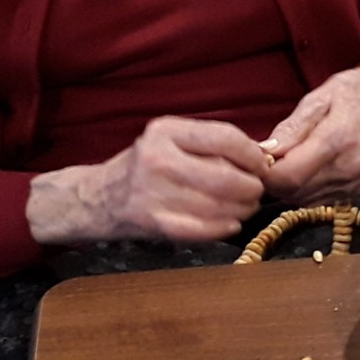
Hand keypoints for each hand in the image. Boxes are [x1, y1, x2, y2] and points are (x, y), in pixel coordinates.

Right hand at [28, 117, 266, 244]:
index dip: (253, 155)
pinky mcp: (154, 222)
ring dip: (242, 209)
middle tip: (256, 191)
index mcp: (165, 131)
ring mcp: (154, 193)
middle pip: (227, 176)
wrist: (96, 198)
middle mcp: (158, 159)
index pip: (226, 138)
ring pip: (219, 206)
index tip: (263, 165)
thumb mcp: (169, 141)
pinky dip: (224, 227)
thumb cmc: (143, 168)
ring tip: (244, 208)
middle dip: (252, 187)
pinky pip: (204, 229)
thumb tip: (262, 155)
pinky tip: (229, 223)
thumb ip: (209, 144)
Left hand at [262, 67, 359, 205]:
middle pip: (293, 191)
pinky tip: (302, 170)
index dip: (266, 173)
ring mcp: (353, 182)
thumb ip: (291, 128)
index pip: (290, 175)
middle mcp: (348, 167)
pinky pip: (316, 201)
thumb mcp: (317, 98)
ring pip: (302, 200)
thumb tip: (267, 151)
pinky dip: (301, 190)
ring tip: (285, 162)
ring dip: (286, 186)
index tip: (257, 159)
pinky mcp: (354, 191)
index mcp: (337, 140)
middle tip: (268, 159)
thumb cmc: (350, 94)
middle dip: (273, 180)